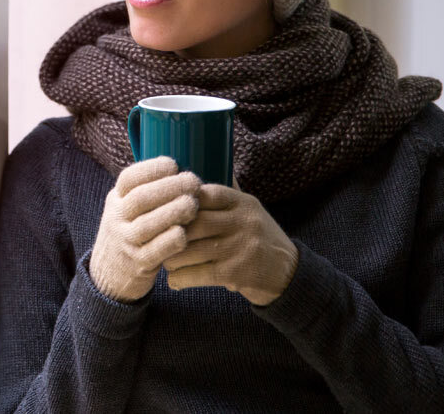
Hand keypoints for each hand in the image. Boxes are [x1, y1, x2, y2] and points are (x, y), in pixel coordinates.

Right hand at [90, 156, 200, 301]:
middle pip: (140, 199)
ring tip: (194, 204)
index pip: (128, 179)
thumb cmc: (130, 231)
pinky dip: (169, 241)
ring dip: (173, 212)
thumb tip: (181, 168)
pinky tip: (184, 232)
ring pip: (146, 225)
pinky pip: (154, 252)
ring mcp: (125, 242)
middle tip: (194, 182)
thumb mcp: (127, 208)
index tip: (174, 164)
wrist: (109, 273)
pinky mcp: (137, 264)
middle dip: (169, 187)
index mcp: (116, 200)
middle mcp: (117, 219)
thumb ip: (147, 190)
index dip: (152, 169)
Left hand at [163, 182, 298, 305]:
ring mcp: (240, 247)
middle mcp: (243, 222)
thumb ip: (225, 194)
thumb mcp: (249, 210)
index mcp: (243, 203)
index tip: (165, 209)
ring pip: (192, 249)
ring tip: (163, 260)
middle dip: (171, 232)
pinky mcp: (236, 273)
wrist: (288, 273)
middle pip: (195, 222)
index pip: (206, 193)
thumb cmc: (258, 238)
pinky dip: (180, 278)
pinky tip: (173, 280)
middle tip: (156, 238)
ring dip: (171, 258)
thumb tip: (200, 163)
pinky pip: (199, 274)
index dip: (181, 199)